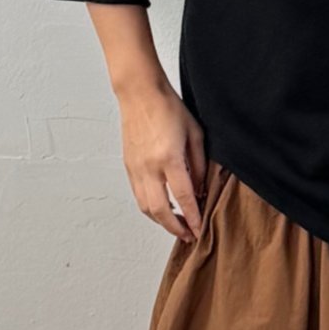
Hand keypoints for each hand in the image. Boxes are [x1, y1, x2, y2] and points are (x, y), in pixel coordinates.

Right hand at [118, 80, 206, 242]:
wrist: (140, 93)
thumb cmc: (168, 108)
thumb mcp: (195, 134)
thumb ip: (199, 165)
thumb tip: (200, 190)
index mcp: (169, 158)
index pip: (183, 197)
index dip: (192, 217)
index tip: (199, 230)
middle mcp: (149, 167)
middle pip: (161, 210)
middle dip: (175, 228)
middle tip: (188, 236)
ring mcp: (136, 168)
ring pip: (146, 207)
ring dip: (161, 222)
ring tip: (176, 226)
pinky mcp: (129, 167)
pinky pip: (138, 196)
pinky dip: (150, 209)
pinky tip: (162, 210)